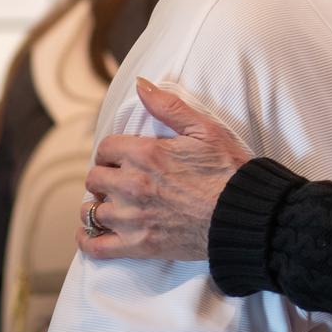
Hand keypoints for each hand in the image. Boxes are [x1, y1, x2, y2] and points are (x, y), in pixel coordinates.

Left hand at [77, 77, 250, 261]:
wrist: (243, 214)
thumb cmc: (229, 171)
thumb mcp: (205, 129)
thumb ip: (168, 106)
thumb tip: (140, 85)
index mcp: (145, 154)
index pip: (105, 148)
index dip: (112, 152)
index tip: (120, 158)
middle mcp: (132, 185)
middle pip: (94, 178)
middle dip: (104, 177)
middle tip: (119, 182)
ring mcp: (133, 217)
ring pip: (92, 211)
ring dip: (99, 206)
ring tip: (112, 206)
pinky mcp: (139, 245)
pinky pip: (97, 246)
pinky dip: (88, 241)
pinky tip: (90, 234)